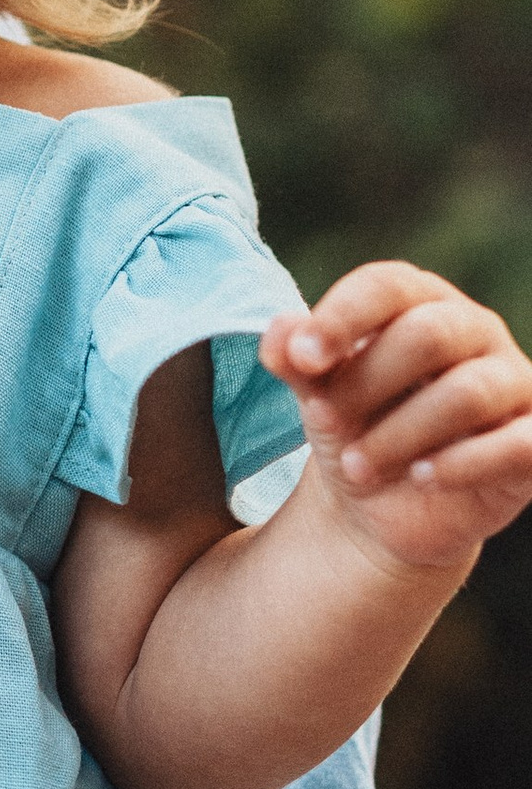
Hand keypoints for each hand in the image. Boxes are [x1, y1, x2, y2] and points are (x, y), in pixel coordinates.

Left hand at [267, 260, 531, 576]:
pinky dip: (464, 462)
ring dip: (400, 434)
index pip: (387, 286)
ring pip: (466, 393)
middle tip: (322, 422)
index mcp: (419, 300)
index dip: (342, 317)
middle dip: (365, 383)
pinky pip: (519, 443)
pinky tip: (421, 476)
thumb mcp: (315, 391)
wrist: (381, 503)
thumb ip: (296, 359)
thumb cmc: (352, 423)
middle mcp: (474, 330)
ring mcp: (512, 382)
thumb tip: (280, 333)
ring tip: (356, 466)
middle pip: (427, 335)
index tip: (300, 358)